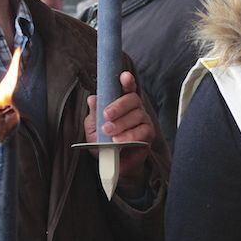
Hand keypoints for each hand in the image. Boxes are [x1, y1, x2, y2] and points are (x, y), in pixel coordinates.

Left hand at [84, 71, 153, 194]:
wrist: (112, 164)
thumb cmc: (102, 142)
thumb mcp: (93, 127)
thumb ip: (94, 113)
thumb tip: (92, 99)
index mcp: (121, 103)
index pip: (127, 88)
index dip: (127, 81)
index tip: (124, 76)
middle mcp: (135, 109)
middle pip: (133, 99)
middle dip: (119, 106)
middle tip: (106, 115)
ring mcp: (144, 121)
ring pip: (138, 115)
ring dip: (122, 123)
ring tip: (109, 133)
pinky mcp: (148, 136)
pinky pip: (142, 132)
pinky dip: (129, 136)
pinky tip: (119, 141)